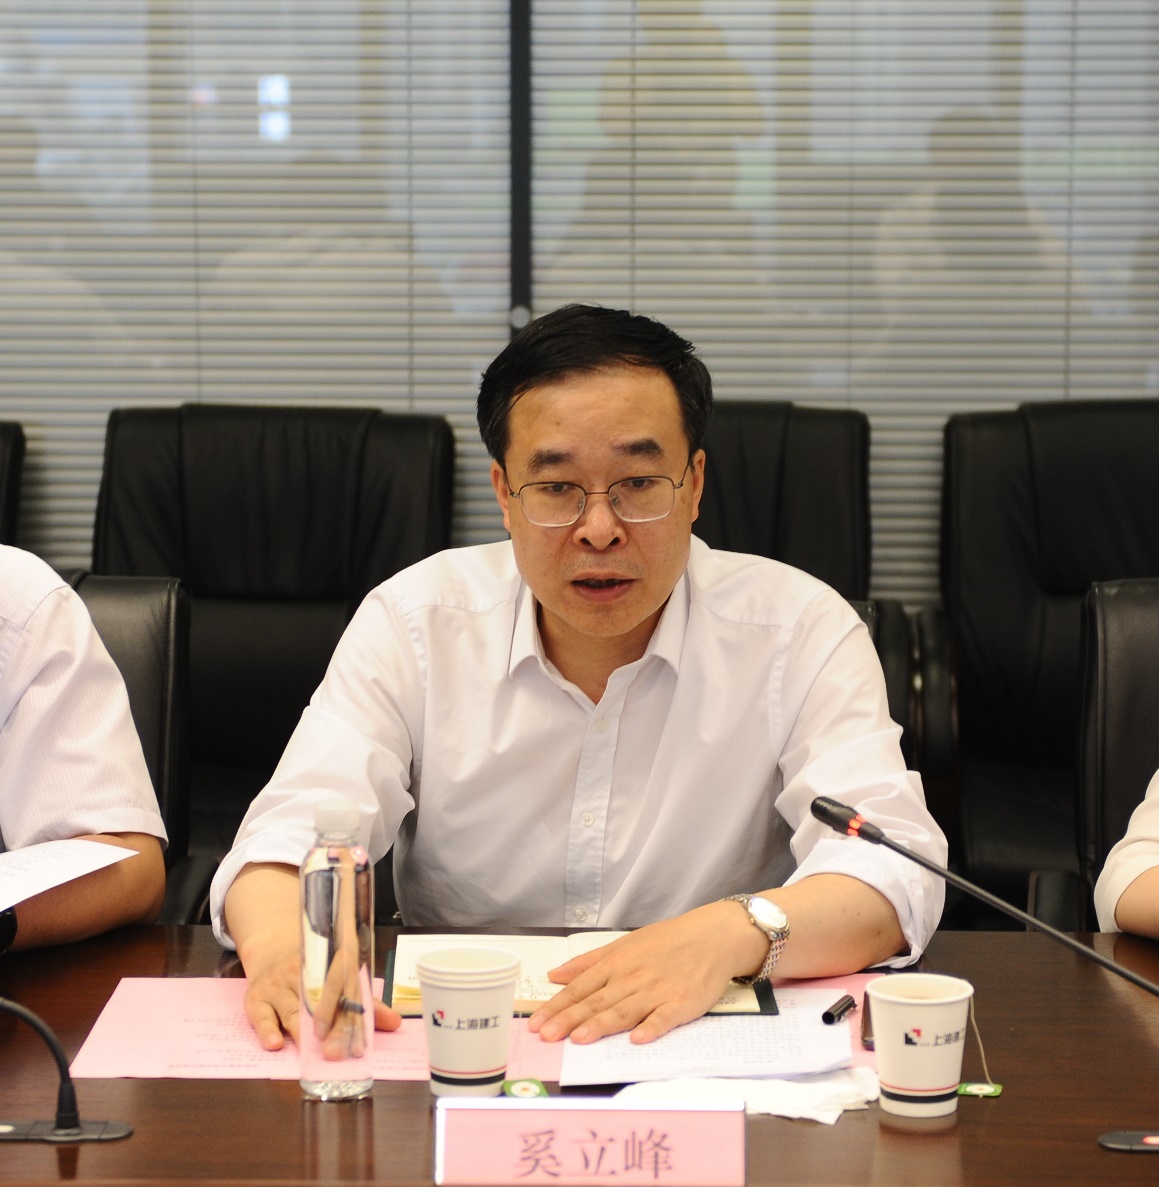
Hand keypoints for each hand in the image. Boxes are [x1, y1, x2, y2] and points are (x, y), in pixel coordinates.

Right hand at [228, 862, 401, 1050]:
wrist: (272, 946)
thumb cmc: (313, 969)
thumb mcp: (339, 978)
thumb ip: (365, 1002)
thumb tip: (394, 1023)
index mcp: (330, 966)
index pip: (345, 991)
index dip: (354, 1017)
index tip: (360, 1044)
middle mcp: (304, 972)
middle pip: (319, 1004)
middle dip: (329, 1028)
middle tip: (336, 1053)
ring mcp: (280, 984)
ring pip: (292, 1009)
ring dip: (301, 1031)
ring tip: (311, 1049)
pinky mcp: (257, 997)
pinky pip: (261, 1015)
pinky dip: (267, 1029)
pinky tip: (276, 1043)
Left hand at [527, 901, 764, 1044]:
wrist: (711, 936)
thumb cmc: (666, 942)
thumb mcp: (623, 945)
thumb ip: (589, 962)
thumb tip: (556, 975)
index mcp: (617, 963)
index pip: (580, 988)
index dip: (557, 1006)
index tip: (536, 1022)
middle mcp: (632, 977)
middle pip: (597, 1001)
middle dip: (569, 1019)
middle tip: (546, 1036)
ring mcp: (657, 990)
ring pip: (624, 1009)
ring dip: (602, 1024)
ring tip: (579, 1039)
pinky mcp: (682, 1002)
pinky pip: (665, 1016)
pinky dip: (651, 1026)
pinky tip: (638, 1038)